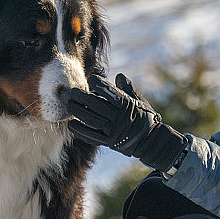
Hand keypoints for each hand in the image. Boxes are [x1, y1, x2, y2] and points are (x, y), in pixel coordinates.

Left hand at [66, 74, 187, 172]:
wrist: (151, 141)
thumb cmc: (144, 117)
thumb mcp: (139, 101)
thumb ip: (128, 88)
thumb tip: (119, 76)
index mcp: (128, 105)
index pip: (110, 93)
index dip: (99, 85)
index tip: (90, 79)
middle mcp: (120, 117)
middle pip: (97, 105)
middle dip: (82, 97)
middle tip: (71, 92)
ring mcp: (115, 131)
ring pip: (93, 120)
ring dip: (78, 112)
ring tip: (68, 105)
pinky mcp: (110, 142)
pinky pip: (93, 136)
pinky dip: (81, 130)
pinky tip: (71, 125)